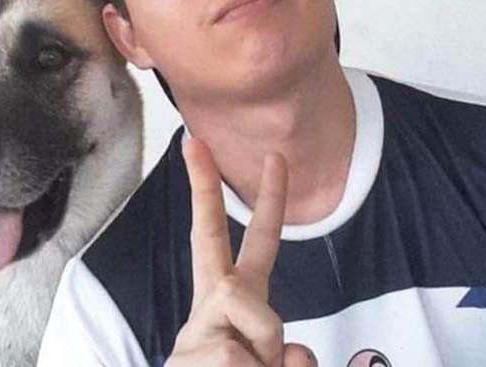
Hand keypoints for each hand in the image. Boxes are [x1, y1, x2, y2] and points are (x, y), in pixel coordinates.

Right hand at [165, 139, 316, 366]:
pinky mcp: (190, 357)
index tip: (258, 154)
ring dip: (269, 361)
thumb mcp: (270, 363)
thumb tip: (294, 353)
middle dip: (203, 190)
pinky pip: (242, 361)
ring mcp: (196, 334)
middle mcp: (212, 309)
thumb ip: (285, 353)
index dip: (264, 201)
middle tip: (194, 140)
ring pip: (263, 328)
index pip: (253, 245)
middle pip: (210, 243)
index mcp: (236, 302)